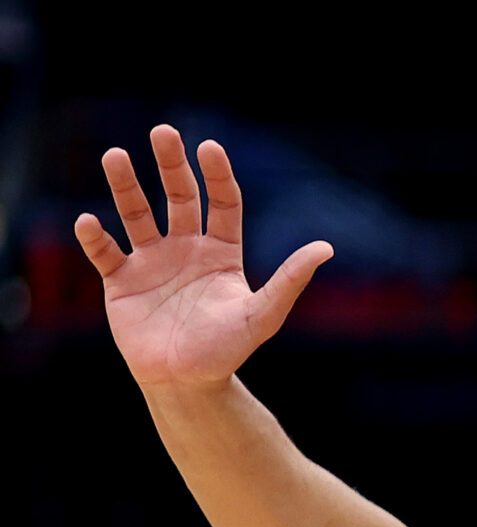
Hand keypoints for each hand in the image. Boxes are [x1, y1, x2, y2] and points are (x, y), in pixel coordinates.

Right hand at [73, 124, 333, 389]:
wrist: (188, 383)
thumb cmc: (228, 350)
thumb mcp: (262, 314)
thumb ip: (290, 280)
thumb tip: (326, 248)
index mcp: (221, 252)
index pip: (220, 203)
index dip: (216, 175)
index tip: (209, 147)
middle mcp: (185, 249)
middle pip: (178, 197)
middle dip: (171, 165)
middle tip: (163, 132)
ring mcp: (151, 261)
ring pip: (135, 213)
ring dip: (125, 186)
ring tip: (116, 156)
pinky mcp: (120, 280)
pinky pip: (103, 252)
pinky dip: (94, 237)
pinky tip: (89, 221)